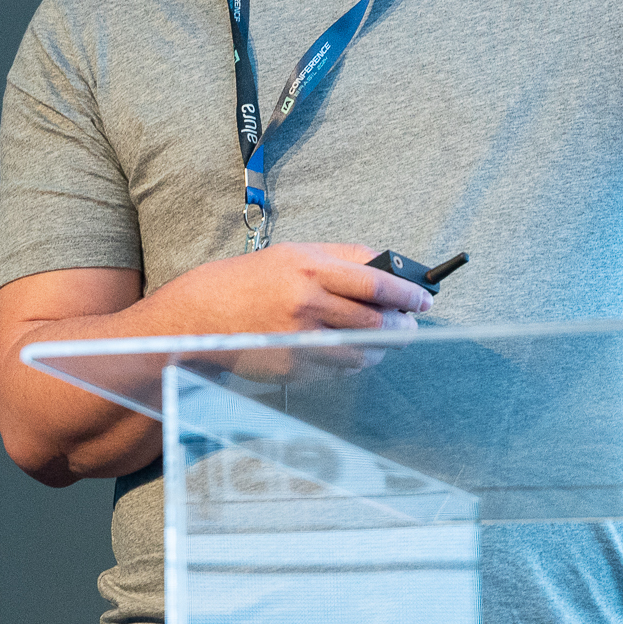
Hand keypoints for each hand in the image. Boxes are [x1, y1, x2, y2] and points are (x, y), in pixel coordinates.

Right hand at [154, 242, 431, 379]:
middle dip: (401, 325)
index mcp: (309, 268)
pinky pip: (339, 369)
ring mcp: (300, 339)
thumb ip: (340, 258)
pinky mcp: (294, 367)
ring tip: (378, 337)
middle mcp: (307, 303)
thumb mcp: (291, 254)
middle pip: (377, 322)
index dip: (408, 294)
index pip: (376, 283)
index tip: (425, 299)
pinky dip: (351, 360)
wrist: (197, 318)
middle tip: (408, 324)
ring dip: (380, 346)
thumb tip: (387, 267)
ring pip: (364, 350)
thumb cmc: (247, 282)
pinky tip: (344, 349)